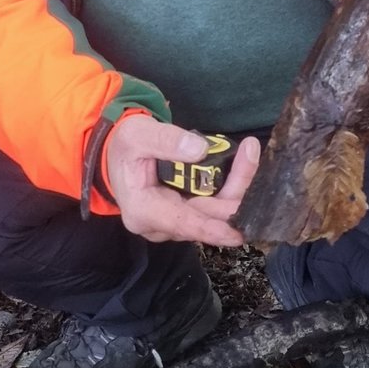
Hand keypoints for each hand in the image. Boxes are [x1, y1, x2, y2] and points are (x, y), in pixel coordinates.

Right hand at [104, 114, 261, 245]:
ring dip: (236, 185)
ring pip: (214, 212)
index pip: (183, 224)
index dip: (212, 230)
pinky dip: (230, 185)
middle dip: (234, 191)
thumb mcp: (137, 135)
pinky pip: (214, 205)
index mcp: (143, 210)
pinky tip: (243, 162)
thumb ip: (165, 141)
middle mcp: (161, 225)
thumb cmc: (125, 147)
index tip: (238, 232)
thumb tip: (199, 150)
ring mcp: (176, 221)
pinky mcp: (187, 213)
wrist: (117, 155)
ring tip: (249, 152)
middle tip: (250, 154)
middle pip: (206, 217)